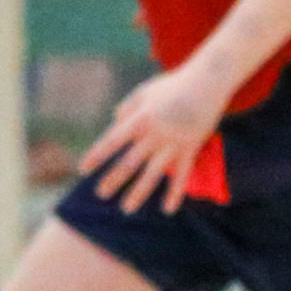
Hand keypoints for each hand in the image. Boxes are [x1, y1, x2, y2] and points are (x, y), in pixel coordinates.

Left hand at [77, 61, 232, 216]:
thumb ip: (127, 107)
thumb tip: (114, 123)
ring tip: (126, 208)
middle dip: (114, 179)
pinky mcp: (191, 147)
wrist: (208, 80)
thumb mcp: (145, 91)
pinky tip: (167, 210)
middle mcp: (154, 133)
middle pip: (130, 161)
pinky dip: (175, 193)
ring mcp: (173, 142)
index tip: (83, 169)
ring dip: (139, 192)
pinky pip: (183, 175)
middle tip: (101, 195)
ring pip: (153, 173)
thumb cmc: (173, 85)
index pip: (113, 140)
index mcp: (140, 118)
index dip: (97, 155)